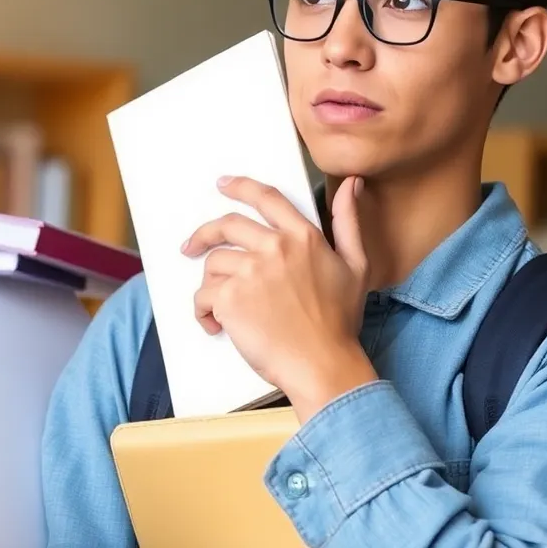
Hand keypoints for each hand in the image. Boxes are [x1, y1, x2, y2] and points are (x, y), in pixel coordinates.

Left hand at [182, 174, 376, 421]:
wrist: (323, 364)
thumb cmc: (340, 322)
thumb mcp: (356, 266)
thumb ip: (348, 222)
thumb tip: (353, 183)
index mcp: (302, 237)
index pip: (266, 198)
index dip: (241, 186)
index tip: (223, 184)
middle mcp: (275, 247)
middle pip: (227, 225)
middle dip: (203, 234)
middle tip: (190, 247)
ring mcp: (250, 271)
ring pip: (213, 264)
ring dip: (211, 285)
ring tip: (222, 309)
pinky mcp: (230, 298)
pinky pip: (203, 296)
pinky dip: (204, 312)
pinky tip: (216, 326)